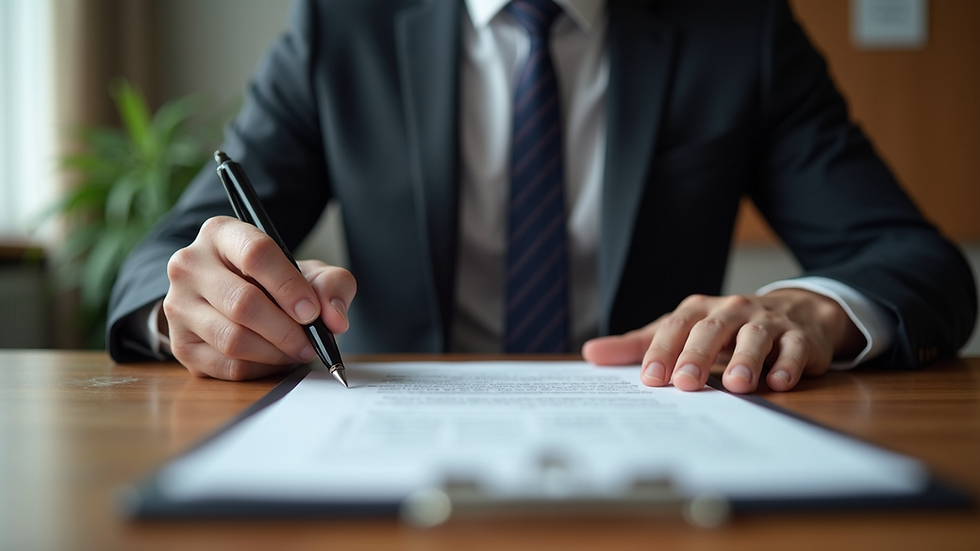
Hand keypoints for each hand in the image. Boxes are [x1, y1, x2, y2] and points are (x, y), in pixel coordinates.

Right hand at [162, 216, 355, 380]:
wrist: (236, 300)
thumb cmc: (275, 282)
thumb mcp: (310, 272)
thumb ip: (333, 285)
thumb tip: (335, 319)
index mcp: (220, 233)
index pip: (256, 254)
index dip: (289, 287)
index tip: (312, 312)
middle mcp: (190, 265)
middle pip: (243, 303)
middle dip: (287, 329)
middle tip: (311, 342)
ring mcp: (178, 306)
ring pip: (233, 339)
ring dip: (276, 352)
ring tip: (297, 350)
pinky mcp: (180, 344)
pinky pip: (227, 366)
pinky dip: (260, 368)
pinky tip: (274, 358)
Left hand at [581, 290, 864, 392]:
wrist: (794, 312)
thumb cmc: (726, 329)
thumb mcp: (682, 332)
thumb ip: (639, 345)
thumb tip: (590, 353)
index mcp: (700, 311)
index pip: (676, 327)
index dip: (662, 350)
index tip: (650, 378)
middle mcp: (732, 311)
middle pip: (711, 330)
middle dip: (697, 356)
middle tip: (684, 383)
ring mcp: (767, 323)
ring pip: (755, 337)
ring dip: (745, 360)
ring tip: (736, 385)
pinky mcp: (800, 338)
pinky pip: (794, 349)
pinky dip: (787, 365)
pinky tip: (778, 383)